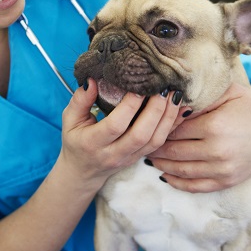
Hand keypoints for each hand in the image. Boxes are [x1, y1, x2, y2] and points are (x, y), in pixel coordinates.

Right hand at [59, 78, 183, 188]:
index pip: (116, 125)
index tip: (139, 85)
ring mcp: (129, 158)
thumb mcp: (70, 119)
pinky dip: (173, 125)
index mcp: (92, 143)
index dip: (130, 105)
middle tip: (163, 87)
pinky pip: (161, 143)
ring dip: (168, 117)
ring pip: (154, 141)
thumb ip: (80, 100)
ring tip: (174, 94)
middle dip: (155, 109)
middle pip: (140, 134)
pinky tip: (180, 108)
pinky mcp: (140, 158)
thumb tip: (92, 79)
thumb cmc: (76, 140)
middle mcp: (113, 153)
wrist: (83, 171)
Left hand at [146, 80, 250, 192]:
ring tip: (148, 157)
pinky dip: (176, 182)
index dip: (158, 127)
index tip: (147, 124)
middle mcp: (217, 150)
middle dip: (154, 147)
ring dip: (161, 165)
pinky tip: (164, 175)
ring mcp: (223, 169)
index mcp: (214, 126)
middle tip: (141, 141)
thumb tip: (169, 99)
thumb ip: (198, 96)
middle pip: (173, 151)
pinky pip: (195, 186)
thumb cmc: (250, 105)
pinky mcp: (227, 181)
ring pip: (180, 170)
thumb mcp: (226, 92)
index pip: (173, 129)